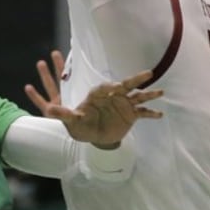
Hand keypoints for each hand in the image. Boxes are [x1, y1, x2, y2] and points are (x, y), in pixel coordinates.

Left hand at [24, 51, 163, 147]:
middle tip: (148, 73)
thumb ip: (62, 114)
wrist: (93, 136)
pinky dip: (151, 113)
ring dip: (149, 94)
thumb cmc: (80, 125)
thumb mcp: (70, 120)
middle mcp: (113, 96)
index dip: (109, 87)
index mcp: (98, 94)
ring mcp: (124, 104)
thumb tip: (48, 110)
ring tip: (161, 92)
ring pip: (138, 96)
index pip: (105, 88)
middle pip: (126, 85)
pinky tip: (160, 114)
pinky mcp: (131, 115)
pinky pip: (142, 113)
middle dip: (136, 80)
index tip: (115, 88)